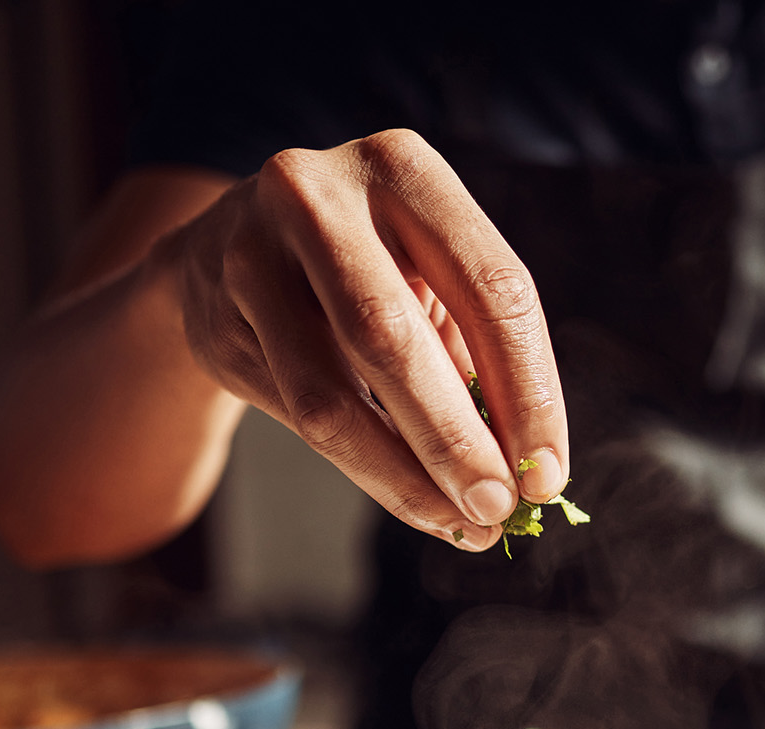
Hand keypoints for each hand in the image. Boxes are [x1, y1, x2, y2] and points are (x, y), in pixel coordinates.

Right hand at [154, 129, 567, 548]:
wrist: (222, 249)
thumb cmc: (365, 269)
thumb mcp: (426, 279)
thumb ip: (474, 356)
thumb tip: (529, 472)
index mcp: (402, 168)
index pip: (490, 286)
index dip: (529, 390)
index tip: (550, 474)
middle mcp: (317, 195)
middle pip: (396, 339)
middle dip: (457, 440)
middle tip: (499, 509)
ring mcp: (250, 252)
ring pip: (332, 395)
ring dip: (405, 476)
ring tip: (460, 524)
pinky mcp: (214, 315)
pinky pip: (297, 415)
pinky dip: (366, 469)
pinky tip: (412, 499)